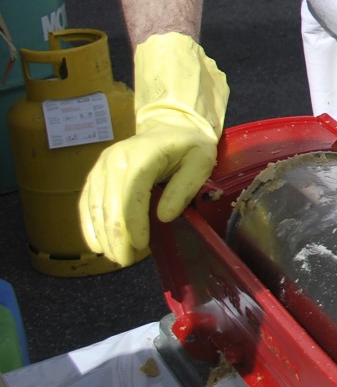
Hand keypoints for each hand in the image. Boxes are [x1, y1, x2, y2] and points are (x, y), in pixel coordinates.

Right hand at [79, 33, 228, 265]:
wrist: (169, 125)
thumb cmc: (189, 145)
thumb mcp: (201, 161)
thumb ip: (185, 187)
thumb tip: (165, 216)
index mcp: (139, 157)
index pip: (131, 196)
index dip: (133, 225)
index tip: (141, 247)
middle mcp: (112, 161)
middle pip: (108, 206)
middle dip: (116, 238)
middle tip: (127, 261)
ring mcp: (100, 168)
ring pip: (94, 208)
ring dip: (103, 236)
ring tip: (118, 257)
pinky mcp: (95, 177)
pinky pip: (86, 204)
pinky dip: (90, 226)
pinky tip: (97, 245)